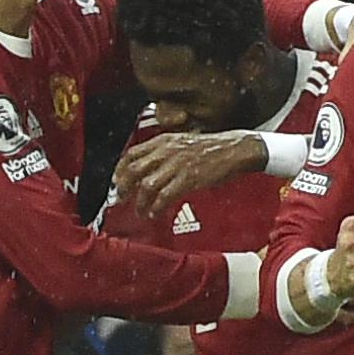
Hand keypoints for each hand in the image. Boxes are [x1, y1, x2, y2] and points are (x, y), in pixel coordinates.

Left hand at [113, 130, 266, 216]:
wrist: (235, 150)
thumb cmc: (212, 149)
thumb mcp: (182, 143)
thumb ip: (164, 152)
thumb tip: (148, 169)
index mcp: (164, 141)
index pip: (131, 153)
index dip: (120, 170)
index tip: (118, 181)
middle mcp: (167, 151)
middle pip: (134, 170)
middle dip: (125, 187)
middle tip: (122, 199)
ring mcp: (177, 165)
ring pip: (147, 186)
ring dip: (141, 202)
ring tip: (141, 211)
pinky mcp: (188, 179)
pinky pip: (164, 196)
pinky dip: (156, 208)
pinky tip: (155, 213)